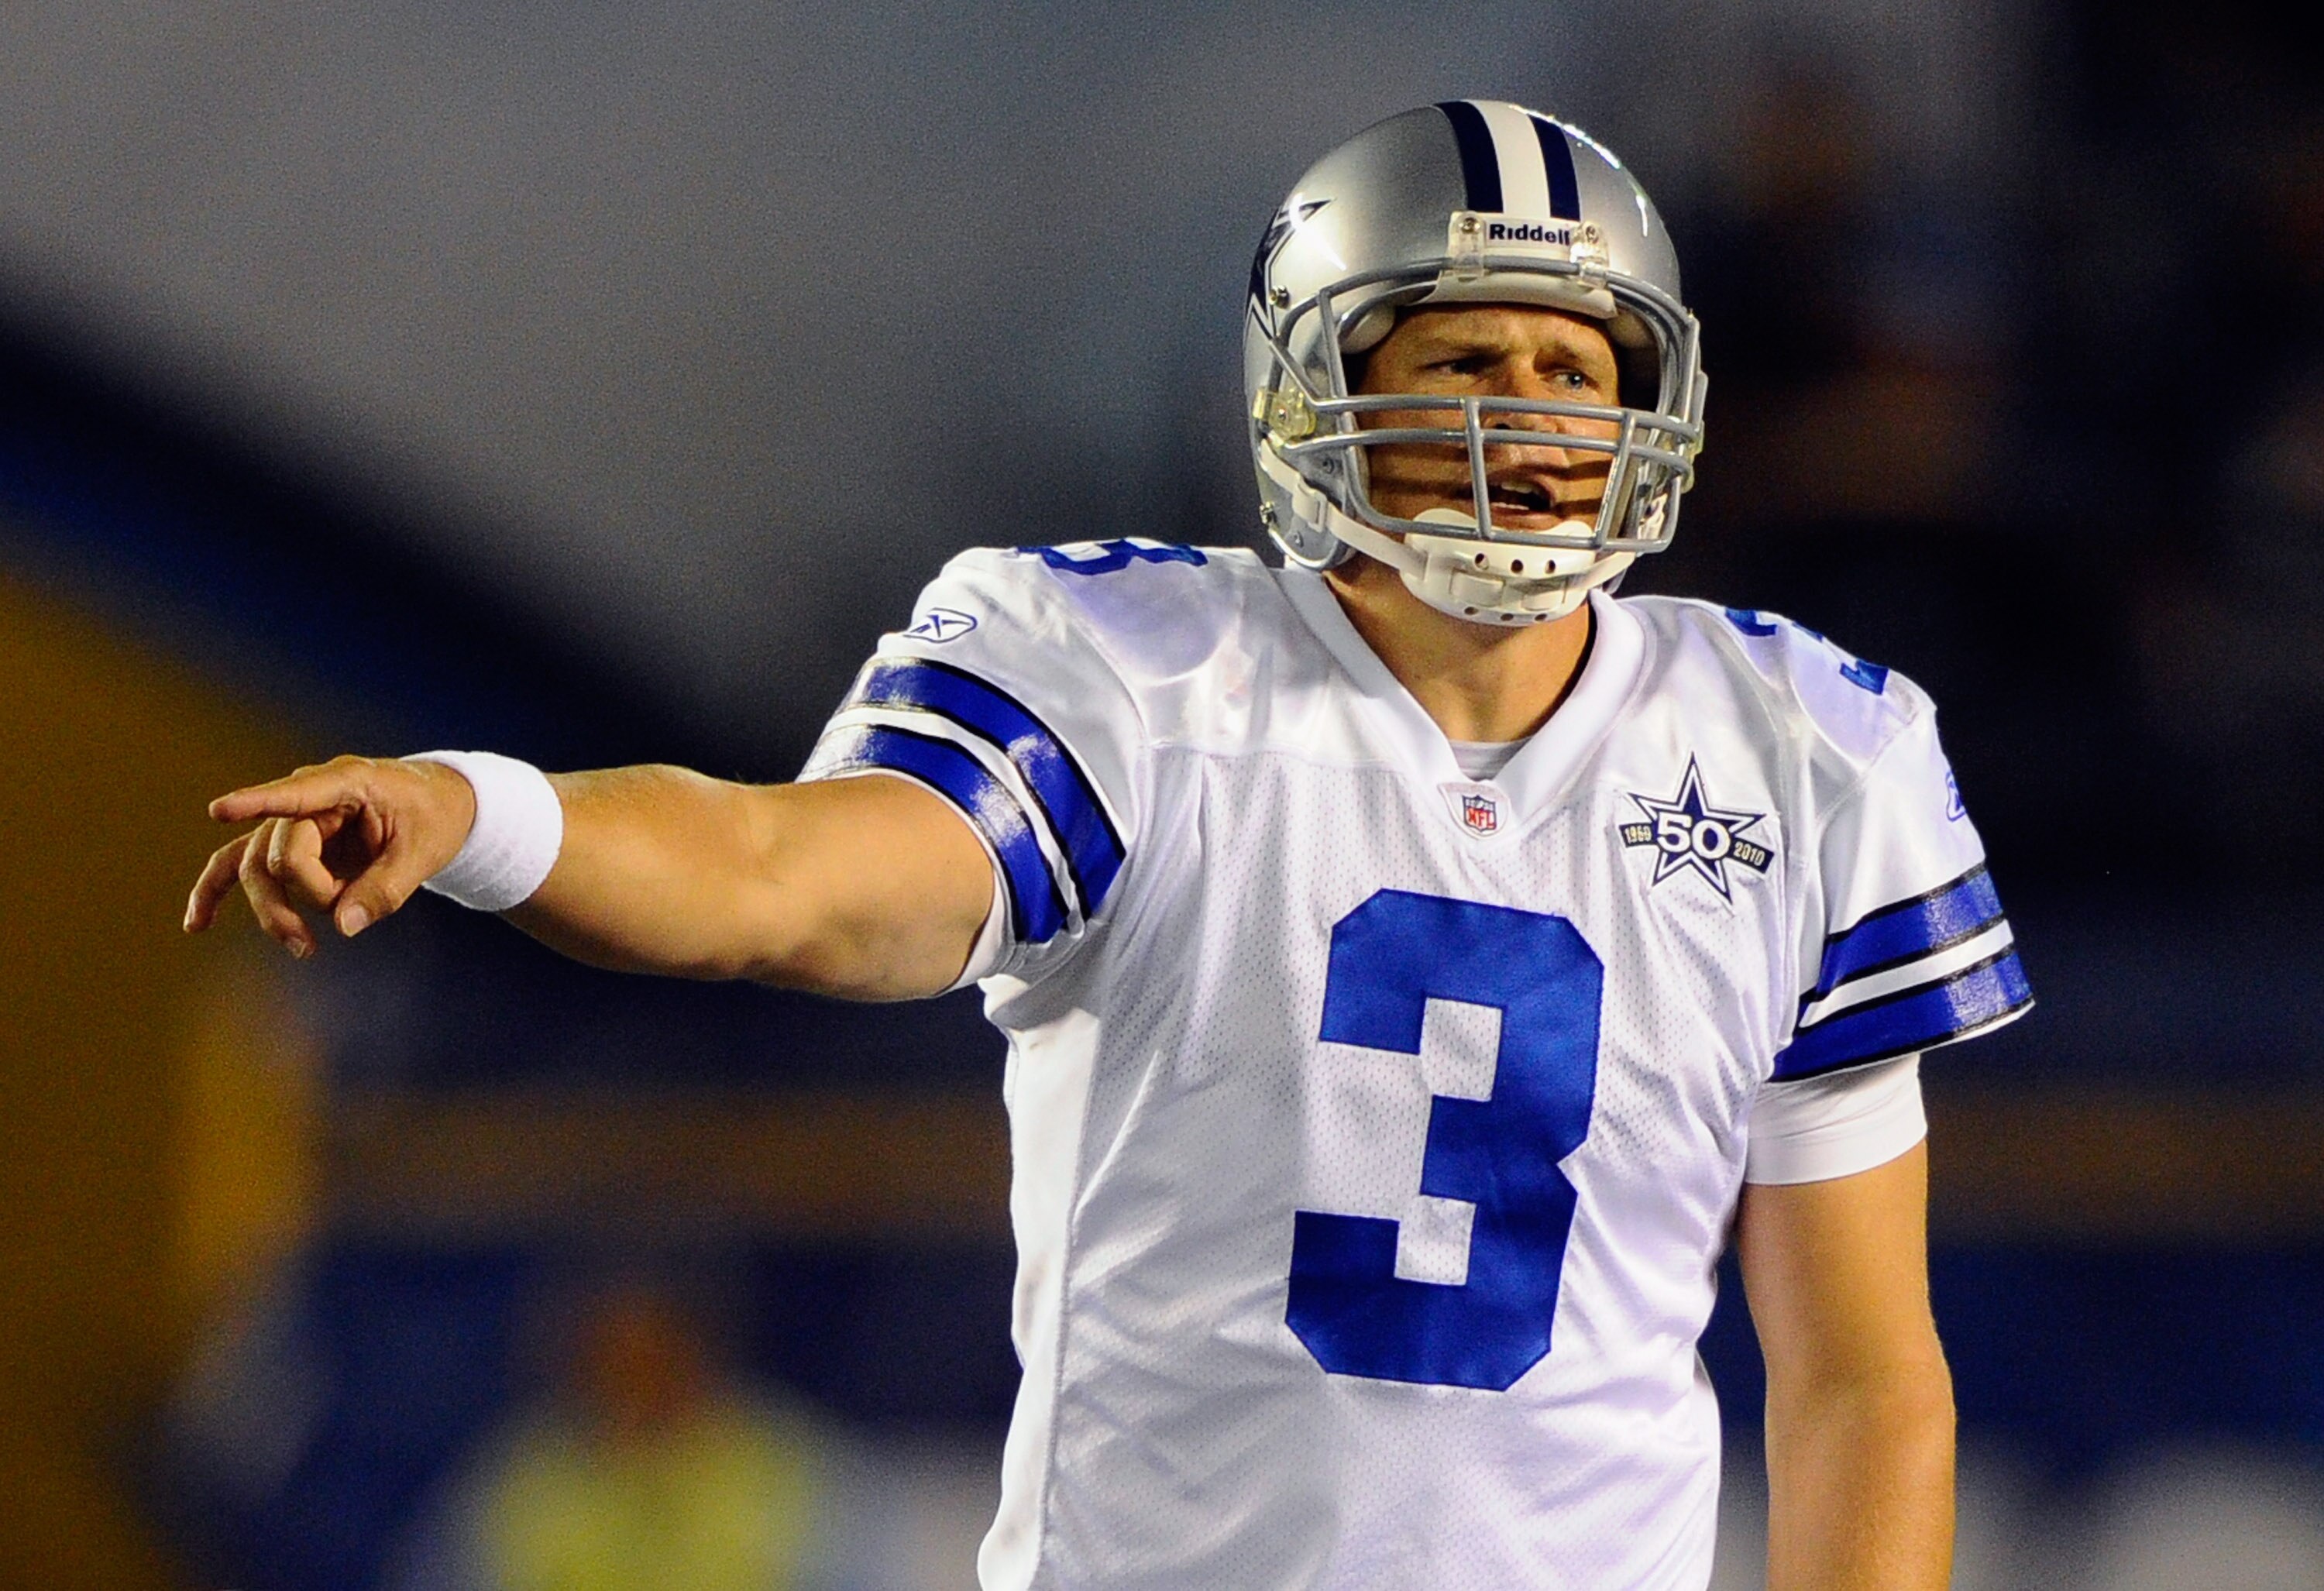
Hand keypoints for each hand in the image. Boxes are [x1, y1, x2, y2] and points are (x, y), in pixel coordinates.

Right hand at [184, 755, 477, 955]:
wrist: (437, 802)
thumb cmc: (432, 817)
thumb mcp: (425, 852)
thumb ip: (387, 888)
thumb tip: (343, 927)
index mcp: (348, 782)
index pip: (297, 794)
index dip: (258, 802)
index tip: (218, 811)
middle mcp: (311, 797)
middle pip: (278, 851)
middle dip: (307, 894)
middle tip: (346, 917)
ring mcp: (294, 820)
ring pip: (256, 865)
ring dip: (272, 909)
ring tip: (303, 948)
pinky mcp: (287, 843)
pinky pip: (241, 865)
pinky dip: (216, 892)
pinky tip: (195, 924)